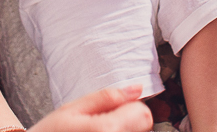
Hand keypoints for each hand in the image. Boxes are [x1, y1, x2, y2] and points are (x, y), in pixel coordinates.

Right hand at [30, 85, 151, 131]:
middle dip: (128, 121)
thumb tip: (137, 89)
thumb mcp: (72, 109)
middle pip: (144, 127)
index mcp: (106, 131)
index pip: (143, 113)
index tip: (112, 109)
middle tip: (101, 123)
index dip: (129, 106)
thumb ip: (107, 97)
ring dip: (124, 131)